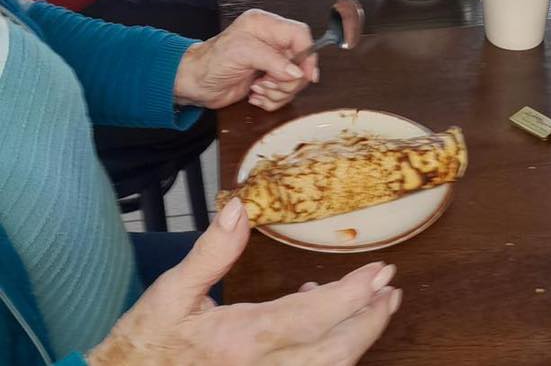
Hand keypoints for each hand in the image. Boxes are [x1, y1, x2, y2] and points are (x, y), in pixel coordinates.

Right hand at [87, 198, 399, 365]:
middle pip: (333, 353)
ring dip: (357, 339)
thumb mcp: (170, 291)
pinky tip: (321, 323)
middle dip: (369, 322)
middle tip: (391, 290)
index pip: (310, 319)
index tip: (381, 273)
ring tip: (374, 305)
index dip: (351, 297)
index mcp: (240, 340)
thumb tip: (240, 210)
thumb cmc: (147, 342)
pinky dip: (327, 351)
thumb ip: (210, 252)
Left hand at [174, 8, 317, 110]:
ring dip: (277, 92)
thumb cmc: (211, 62)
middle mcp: (272, 41)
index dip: (308, 55)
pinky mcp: (268, 80)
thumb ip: (273, 61)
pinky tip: (254, 96)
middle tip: (266, 84)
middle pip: (301, 62)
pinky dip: (271, 100)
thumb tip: (298, 73)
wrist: (194, 83)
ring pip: (294, 81)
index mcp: (266, 25)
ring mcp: (271, 62)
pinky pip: (284, 94)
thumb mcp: (243, 54)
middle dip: (286, 80)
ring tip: (257, 89)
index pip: (300, 35)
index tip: (306, 76)